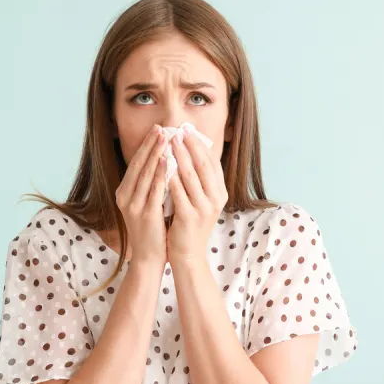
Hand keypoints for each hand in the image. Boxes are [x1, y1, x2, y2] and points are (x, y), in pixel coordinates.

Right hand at [115, 124, 168, 264]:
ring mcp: (133, 205)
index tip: (157, 129)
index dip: (146, 146)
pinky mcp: (144, 214)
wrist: (148, 257)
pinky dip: (160, 173)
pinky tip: (167, 160)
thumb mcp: (147, 203)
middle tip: (161, 127)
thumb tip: (163, 160)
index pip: (136, 164)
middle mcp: (125, 196)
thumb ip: (151, 185)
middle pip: (138, 164)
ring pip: (145, 173)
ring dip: (155, 153)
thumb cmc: (152, 230)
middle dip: (150, 144)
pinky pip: (154, 189)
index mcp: (124, 193)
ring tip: (165, 137)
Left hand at [166, 131, 227, 260]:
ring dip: (180, 156)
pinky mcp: (189, 217)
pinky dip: (171, 177)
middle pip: (203, 165)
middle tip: (178, 131)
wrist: (188, 254)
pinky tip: (163, 165)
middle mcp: (216, 199)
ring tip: (169, 142)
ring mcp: (204, 209)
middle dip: (190, 146)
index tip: (188, 130)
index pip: (212, 162)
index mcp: (220, 193)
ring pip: (191, 176)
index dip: (200, 145)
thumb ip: (199, 179)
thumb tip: (191, 151)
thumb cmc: (190, 223)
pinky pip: (179, 192)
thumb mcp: (200, 200)